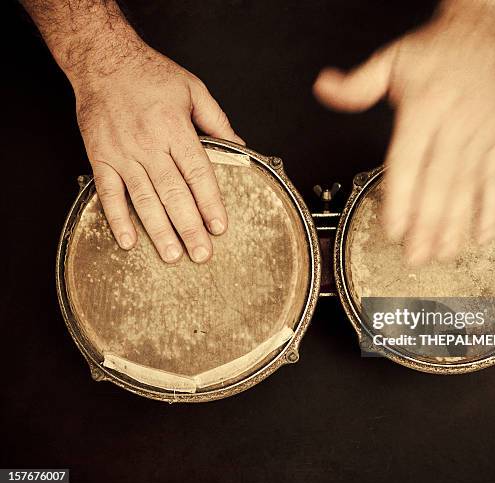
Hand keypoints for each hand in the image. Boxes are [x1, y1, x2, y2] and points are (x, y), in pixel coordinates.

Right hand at [73, 42, 242, 262]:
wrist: (102, 60)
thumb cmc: (150, 74)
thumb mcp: (193, 89)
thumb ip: (217, 121)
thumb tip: (240, 148)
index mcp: (174, 128)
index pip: (198, 173)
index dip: (210, 203)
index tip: (219, 226)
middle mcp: (149, 144)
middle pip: (174, 193)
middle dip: (190, 226)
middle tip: (202, 254)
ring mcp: (123, 153)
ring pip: (144, 199)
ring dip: (159, 230)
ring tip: (173, 255)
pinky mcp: (101, 157)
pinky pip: (109, 193)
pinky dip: (118, 218)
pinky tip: (129, 241)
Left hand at [314, 5, 494, 264]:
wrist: (484, 33)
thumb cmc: (436, 51)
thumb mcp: (391, 59)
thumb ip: (358, 84)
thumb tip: (324, 88)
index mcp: (425, 107)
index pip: (409, 162)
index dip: (400, 199)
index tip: (392, 230)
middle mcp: (455, 124)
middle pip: (438, 184)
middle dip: (427, 225)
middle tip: (415, 257)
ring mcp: (480, 135)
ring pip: (466, 189)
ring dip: (455, 226)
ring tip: (442, 255)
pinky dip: (491, 210)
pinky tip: (481, 236)